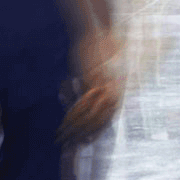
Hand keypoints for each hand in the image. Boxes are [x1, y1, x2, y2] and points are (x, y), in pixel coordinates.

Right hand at [59, 28, 122, 144]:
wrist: (102, 33)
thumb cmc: (98, 50)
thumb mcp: (93, 71)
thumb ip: (87, 86)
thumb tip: (71, 97)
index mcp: (117, 92)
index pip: (107, 120)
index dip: (96, 133)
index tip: (85, 143)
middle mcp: (114, 93)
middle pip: (97, 122)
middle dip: (82, 136)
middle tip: (70, 147)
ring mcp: (104, 89)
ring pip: (89, 117)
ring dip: (74, 130)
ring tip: (62, 137)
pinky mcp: (93, 82)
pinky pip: (81, 105)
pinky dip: (72, 116)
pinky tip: (64, 123)